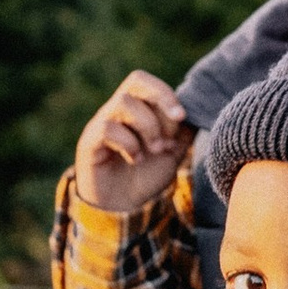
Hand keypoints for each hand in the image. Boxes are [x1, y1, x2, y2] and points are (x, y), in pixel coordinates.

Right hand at [74, 70, 192, 213]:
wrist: (124, 207)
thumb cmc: (146, 175)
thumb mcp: (173, 152)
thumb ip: (184, 131)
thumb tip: (198, 110)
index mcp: (136, 107)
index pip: (146, 82)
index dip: (166, 94)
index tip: (182, 117)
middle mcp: (117, 110)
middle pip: (135, 82)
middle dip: (160, 102)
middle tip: (170, 133)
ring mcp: (101, 124)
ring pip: (123, 103)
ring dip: (147, 127)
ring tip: (155, 150)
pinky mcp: (90, 142)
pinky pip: (108, 128)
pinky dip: (129, 143)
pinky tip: (135, 159)